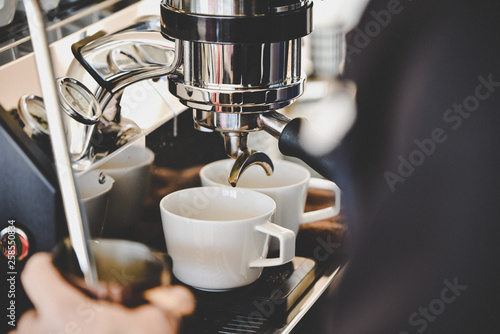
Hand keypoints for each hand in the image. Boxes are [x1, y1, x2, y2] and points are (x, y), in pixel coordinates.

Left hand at [11, 253, 194, 333]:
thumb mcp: (161, 326)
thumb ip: (173, 300)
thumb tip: (176, 295)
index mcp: (67, 314)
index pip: (38, 272)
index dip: (50, 266)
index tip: (56, 267)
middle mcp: (42, 333)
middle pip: (43, 305)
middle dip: (67, 309)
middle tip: (92, 319)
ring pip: (39, 331)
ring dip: (59, 331)